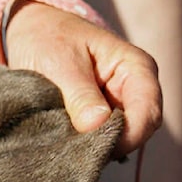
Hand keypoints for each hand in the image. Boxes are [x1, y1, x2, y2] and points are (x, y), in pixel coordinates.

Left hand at [3, 2, 162, 157]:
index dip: (127, 137)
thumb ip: (80, 94)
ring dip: (95, 148)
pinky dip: (86, 147)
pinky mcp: (102, 118)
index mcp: (136, 68)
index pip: (148, 114)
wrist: (33, 31)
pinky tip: (66, 144)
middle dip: (110, 145)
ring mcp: (119, 105)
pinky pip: (102, 141)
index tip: (94, 147)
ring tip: (66, 144)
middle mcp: (135, 89)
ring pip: (120, 141)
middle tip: (74, 150)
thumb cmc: (49, 37)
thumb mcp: (60, 62)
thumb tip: (97, 124)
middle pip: (137, 132)